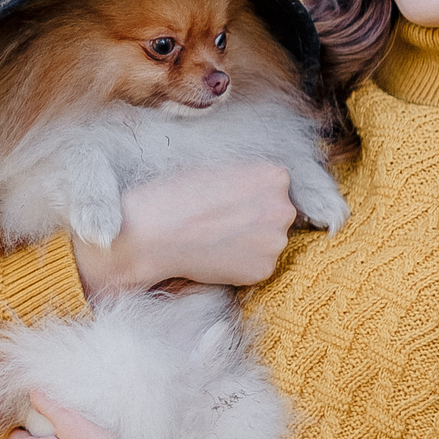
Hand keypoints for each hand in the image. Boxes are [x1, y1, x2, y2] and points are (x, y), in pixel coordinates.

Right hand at [71, 162, 297, 294]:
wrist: (155, 232)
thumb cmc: (177, 194)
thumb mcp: (217, 169)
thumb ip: (246, 178)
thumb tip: (255, 191)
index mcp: (275, 176)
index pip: (275, 185)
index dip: (250, 194)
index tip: (229, 200)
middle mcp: (283, 209)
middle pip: (277, 213)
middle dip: (255, 218)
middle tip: (221, 221)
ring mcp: (275, 242)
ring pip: (268, 241)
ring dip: (250, 242)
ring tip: (215, 238)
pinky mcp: (263, 270)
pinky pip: (257, 264)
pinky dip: (241, 263)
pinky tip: (215, 254)